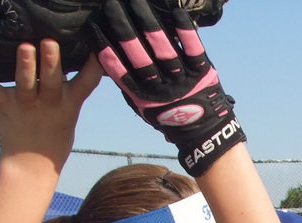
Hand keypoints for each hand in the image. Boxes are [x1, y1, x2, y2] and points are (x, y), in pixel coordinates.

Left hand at [0, 40, 102, 172]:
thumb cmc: (53, 135)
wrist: (31, 164)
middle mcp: (49, 103)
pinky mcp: (5, 106)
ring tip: (25, 48)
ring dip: (25, 66)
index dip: (93, 67)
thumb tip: (71, 61)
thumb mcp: (68, 114)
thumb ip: (69, 90)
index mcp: (69, 104)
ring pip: (25, 83)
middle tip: (50, 43)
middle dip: (52, 62)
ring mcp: (26, 105)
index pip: (86, 84)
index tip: (97, 51)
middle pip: (53, 81)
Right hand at [90, 0, 242, 174]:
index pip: (122, 71)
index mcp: (144, 97)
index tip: (96, 27)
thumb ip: (128, 83)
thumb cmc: (169, 113)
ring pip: (165, 51)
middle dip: (125, 32)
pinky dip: (186, 32)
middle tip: (112, 6)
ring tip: (137, 2)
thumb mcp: (144, 105)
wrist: (205, 130)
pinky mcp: (203, 73)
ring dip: (150, 26)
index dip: (108, 50)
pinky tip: (177, 13)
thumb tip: (106, 57)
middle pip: (141, 59)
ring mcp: (184, 80)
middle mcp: (162, 88)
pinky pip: (194, 51)